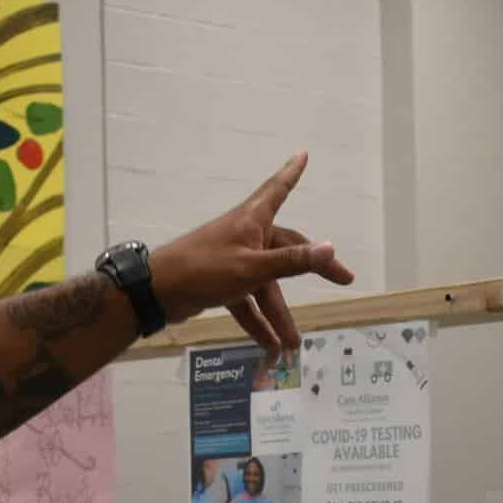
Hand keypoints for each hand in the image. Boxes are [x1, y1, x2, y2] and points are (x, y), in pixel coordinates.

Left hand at [150, 152, 354, 353]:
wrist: (158, 292)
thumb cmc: (205, 269)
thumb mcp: (252, 268)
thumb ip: (292, 262)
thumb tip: (330, 249)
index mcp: (253, 221)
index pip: (278, 190)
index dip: (291, 173)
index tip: (303, 155)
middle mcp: (246, 237)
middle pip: (288, 252)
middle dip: (313, 269)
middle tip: (344, 279)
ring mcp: (234, 261)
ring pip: (267, 287)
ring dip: (279, 315)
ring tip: (293, 345)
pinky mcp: (222, 284)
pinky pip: (248, 303)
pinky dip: (257, 323)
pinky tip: (269, 347)